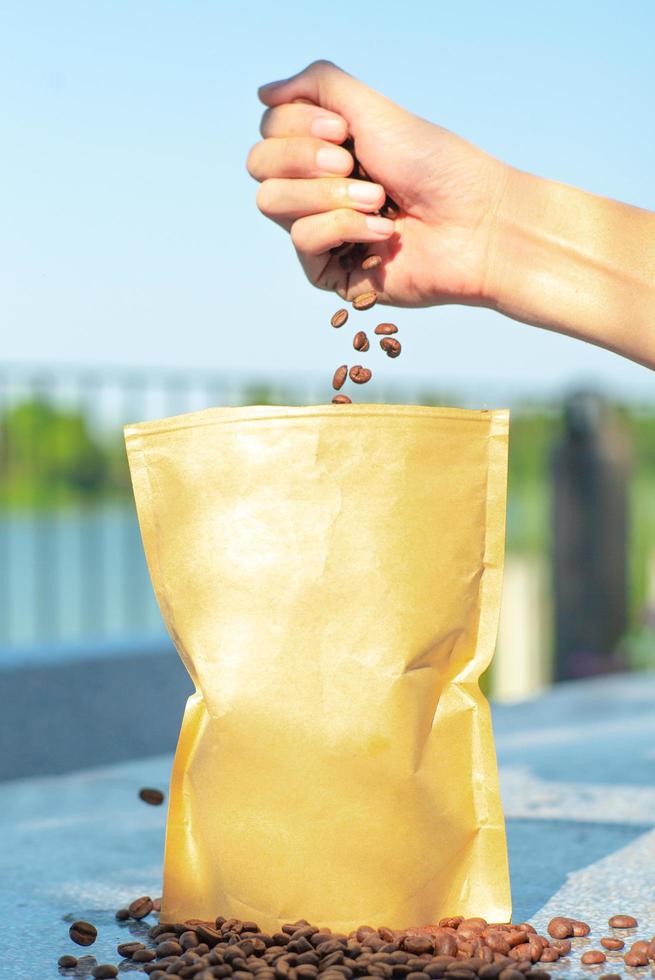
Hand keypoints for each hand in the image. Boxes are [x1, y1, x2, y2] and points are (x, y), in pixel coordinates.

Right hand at [247, 60, 510, 308]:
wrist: (476, 222)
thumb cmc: (436, 166)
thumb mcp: (372, 109)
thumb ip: (317, 85)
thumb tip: (264, 92)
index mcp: (326, 149)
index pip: (269, 131)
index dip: (298, 125)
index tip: (346, 132)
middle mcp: (317, 190)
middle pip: (259, 165)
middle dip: (305, 157)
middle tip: (352, 163)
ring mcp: (322, 233)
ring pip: (272, 202)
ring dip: (326, 194)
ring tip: (377, 199)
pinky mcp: (330, 273)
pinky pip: (302, 241)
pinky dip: (343, 227)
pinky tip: (383, 232)